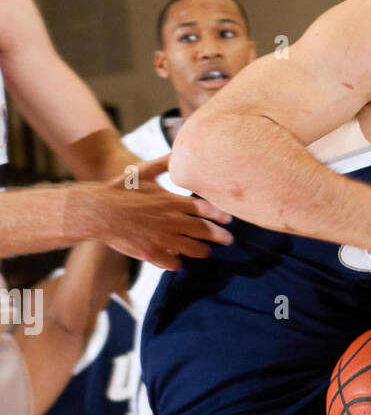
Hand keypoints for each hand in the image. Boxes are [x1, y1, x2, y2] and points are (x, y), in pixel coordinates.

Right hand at [93, 157, 233, 269]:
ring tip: (205, 250)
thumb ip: (163, 163)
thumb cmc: (119, 190)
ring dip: (202, 251)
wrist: (96, 211)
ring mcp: (163, 239)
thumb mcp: (143, 172)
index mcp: (171, 200)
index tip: (229, 219)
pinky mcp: (152, 254)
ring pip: (195, 250)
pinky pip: (175, 263)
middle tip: (228, 239)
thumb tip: (177, 150)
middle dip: (220, 236)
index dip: (220, 215)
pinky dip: (178, 262)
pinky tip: (178, 258)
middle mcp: (171, 220)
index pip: (206, 208)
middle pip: (205, 231)